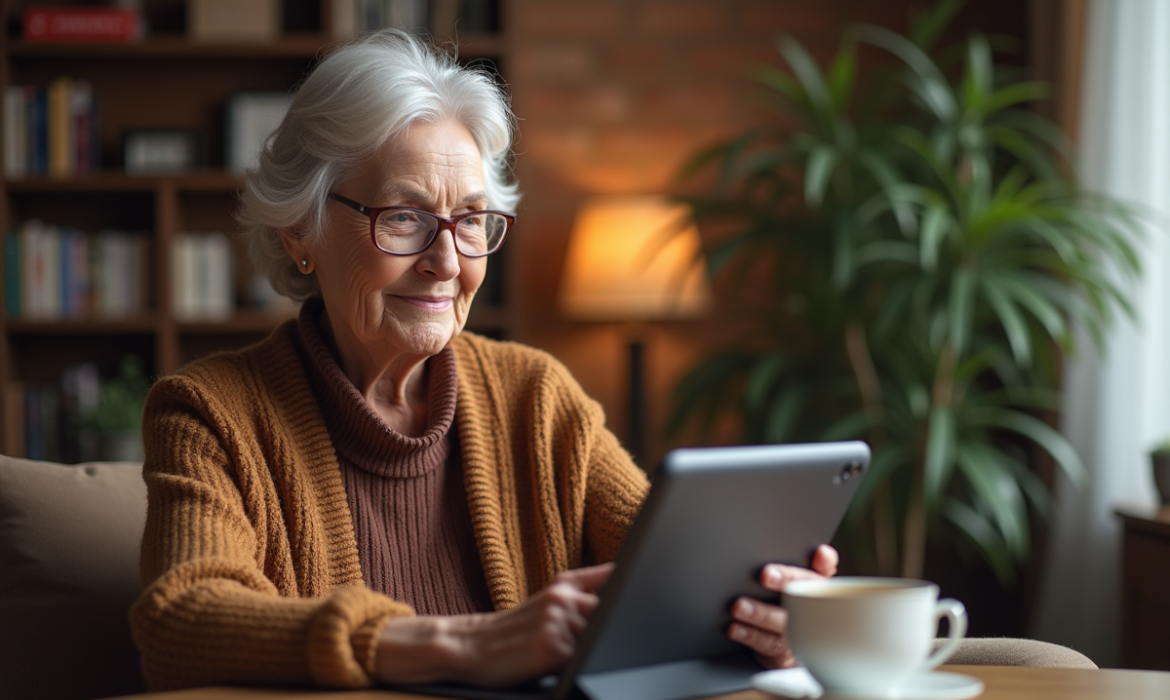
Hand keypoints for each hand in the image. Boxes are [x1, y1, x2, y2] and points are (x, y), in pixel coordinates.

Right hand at [375, 563, 611, 686]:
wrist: (469, 647)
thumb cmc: (512, 628)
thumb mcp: (550, 595)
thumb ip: (587, 582)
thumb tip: (618, 569)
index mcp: (564, 586)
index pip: (611, 591)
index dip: (621, 607)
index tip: (628, 603)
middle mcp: (561, 600)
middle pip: (606, 621)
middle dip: (600, 634)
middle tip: (565, 641)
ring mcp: (555, 623)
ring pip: (594, 642)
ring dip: (583, 652)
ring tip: (549, 653)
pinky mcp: (549, 649)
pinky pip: (580, 661)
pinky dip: (571, 666)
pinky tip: (549, 663)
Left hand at [727, 544, 838, 668]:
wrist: (788, 647)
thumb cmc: (788, 603)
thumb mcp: (794, 581)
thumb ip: (793, 560)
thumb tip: (800, 545)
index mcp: (816, 586)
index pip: (825, 570)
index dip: (826, 562)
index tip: (819, 553)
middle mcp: (810, 608)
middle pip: (803, 594)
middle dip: (786, 582)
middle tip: (766, 574)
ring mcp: (796, 630)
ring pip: (781, 621)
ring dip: (760, 613)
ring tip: (739, 605)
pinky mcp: (779, 649)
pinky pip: (765, 642)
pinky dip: (748, 634)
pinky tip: (734, 627)